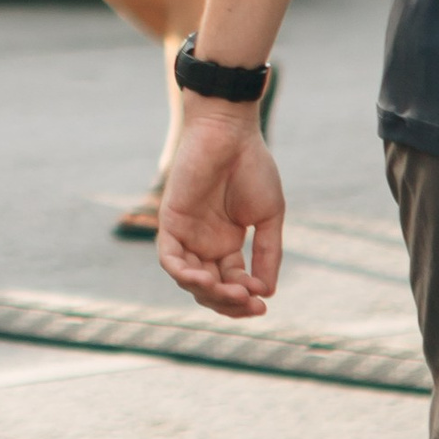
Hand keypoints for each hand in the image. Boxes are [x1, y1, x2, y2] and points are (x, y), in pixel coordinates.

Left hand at [156, 102, 283, 319]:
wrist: (231, 133)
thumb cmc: (252, 167)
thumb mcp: (268, 217)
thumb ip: (268, 254)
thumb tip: (267, 292)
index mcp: (226, 243)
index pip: (231, 284)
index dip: (245, 299)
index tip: (264, 301)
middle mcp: (203, 242)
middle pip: (209, 289)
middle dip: (229, 303)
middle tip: (251, 305)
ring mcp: (186, 233)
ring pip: (189, 279)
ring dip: (210, 293)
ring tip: (234, 294)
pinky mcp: (170, 221)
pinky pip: (169, 258)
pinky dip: (183, 274)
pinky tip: (204, 280)